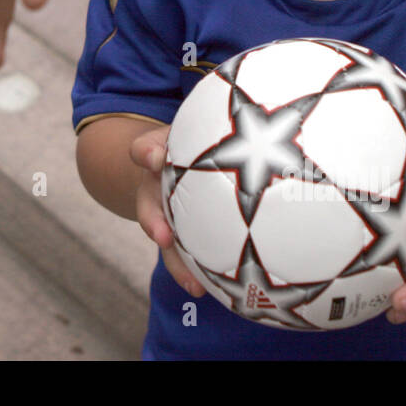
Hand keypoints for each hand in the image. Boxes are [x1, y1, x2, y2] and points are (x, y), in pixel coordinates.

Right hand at [130, 124, 206, 296]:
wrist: (170, 163)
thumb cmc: (193, 143)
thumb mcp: (193, 131)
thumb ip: (209, 128)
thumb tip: (260, 115)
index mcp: (157, 156)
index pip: (145, 149)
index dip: (148, 154)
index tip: (154, 159)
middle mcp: (153, 186)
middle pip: (147, 204)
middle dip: (153, 221)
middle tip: (162, 236)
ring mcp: (163, 211)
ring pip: (163, 238)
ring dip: (175, 261)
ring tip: (192, 285)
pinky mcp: (176, 231)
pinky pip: (180, 254)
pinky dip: (191, 272)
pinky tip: (206, 290)